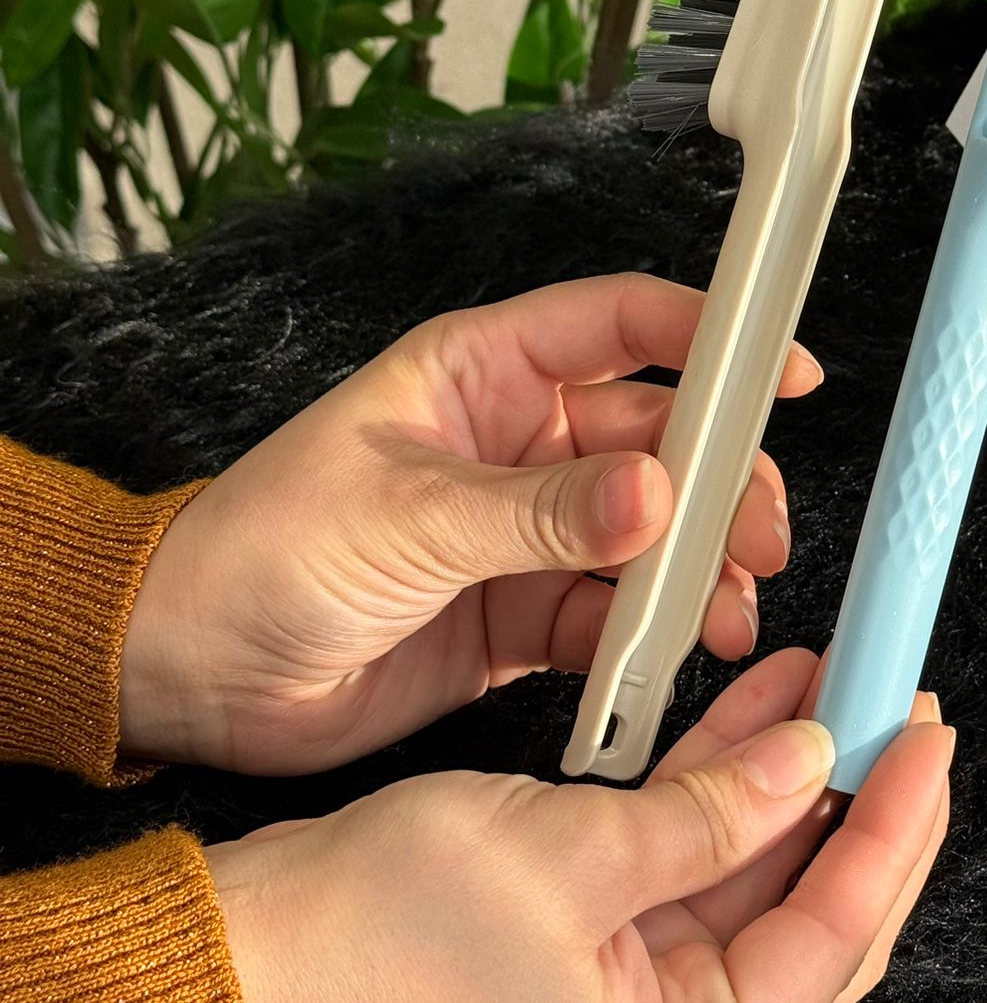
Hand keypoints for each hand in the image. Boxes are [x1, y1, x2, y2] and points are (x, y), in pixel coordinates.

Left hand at [121, 274, 819, 773]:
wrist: (189, 676)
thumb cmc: (264, 551)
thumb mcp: (407, 517)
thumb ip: (538, 512)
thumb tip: (656, 494)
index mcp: (482, 372)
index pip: (617, 326)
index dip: (708, 336)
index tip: (782, 368)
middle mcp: (517, 441)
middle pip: (654, 437)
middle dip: (718, 481)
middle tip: (758, 533)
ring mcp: (526, 530)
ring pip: (646, 531)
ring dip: (696, 566)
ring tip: (728, 609)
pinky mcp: (521, 612)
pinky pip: (609, 610)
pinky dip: (649, 632)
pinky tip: (673, 651)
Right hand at [206, 651, 952, 1002]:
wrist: (250, 952)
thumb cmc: (380, 946)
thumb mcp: (571, 861)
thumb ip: (708, 816)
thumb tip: (808, 767)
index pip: (835, 937)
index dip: (893, 831)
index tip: (927, 744)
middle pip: (805, 904)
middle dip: (850, 796)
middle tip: (891, 707)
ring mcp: (628, 979)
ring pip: (747, 864)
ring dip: (784, 770)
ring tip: (825, 681)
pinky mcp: (592, 925)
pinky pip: (686, 848)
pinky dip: (718, 778)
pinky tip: (751, 711)